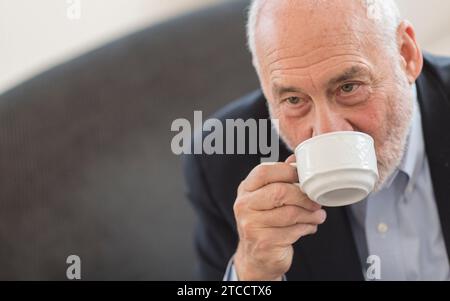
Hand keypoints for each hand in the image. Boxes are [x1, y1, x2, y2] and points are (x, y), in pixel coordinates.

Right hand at [233, 155, 326, 280]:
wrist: (256, 256)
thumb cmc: (265, 222)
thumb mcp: (267, 197)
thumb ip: (280, 178)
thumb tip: (297, 157)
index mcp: (245, 189)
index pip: (264, 172)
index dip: (288, 171)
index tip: (305, 177)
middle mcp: (244, 205)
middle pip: (279, 192)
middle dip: (304, 196)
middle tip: (317, 201)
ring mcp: (251, 225)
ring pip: (290, 213)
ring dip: (310, 215)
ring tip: (318, 215)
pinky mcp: (263, 243)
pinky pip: (293, 231)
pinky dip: (306, 228)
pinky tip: (309, 227)